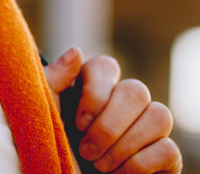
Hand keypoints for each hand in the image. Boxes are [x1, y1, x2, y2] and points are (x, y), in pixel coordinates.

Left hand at [46, 48, 182, 172]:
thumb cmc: (53, 151)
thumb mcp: (43, 115)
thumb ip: (53, 83)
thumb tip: (76, 51)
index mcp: (94, 89)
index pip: (105, 66)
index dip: (95, 92)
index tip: (77, 122)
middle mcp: (125, 105)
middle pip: (137, 90)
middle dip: (109, 126)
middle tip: (86, 150)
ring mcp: (149, 129)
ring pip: (161, 115)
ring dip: (125, 145)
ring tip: (101, 165)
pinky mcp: (164, 156)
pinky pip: (169, 150)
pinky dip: (140, 165)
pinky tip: (120, 173)